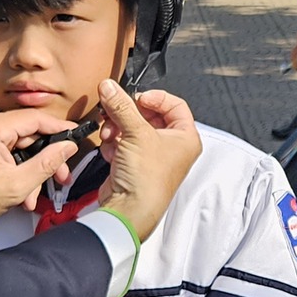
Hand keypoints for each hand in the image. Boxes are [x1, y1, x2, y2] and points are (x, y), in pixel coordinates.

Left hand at [0, 108, 82, 224]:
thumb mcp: (14, 186)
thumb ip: (46, 164)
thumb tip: (68, 147)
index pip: (36, 120)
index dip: (61, 130)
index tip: (78, 139)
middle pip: (30, 132)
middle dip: (46, 158)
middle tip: (61, 178)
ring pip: (20, 143)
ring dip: (31, 167)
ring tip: (33, 194)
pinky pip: (8, 146)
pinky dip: (17, 164)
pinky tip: (22, 186)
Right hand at [96, 83, 201, 238]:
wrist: (130, 209)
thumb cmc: (148, 180)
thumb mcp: (136, 133)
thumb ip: (122, 106)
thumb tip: (111, 87)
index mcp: (186, 137)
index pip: (175, 105)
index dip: (155, 97)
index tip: (137, 97)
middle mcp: (172, 147)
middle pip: (149, 115)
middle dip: (128, 114)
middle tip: (114, 110)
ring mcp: (152, 156)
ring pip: (133, 129)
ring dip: (117, 128)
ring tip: (110, 133)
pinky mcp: (134, 164)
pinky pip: (123, 143)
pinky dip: (114, 144)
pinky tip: (111, 150)